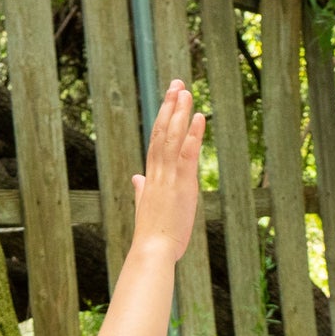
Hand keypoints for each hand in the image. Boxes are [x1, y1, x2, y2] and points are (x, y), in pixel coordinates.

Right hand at [130, 80, 205, 262]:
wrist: (152, 251)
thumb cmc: (151, 236)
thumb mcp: (145, 207)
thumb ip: (141, 190)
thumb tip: (137, 178)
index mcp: (151, 178)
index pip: (156, 142)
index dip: (162, 119)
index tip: (168, 101)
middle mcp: (158, 173)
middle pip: (162, 132)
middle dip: (169, 107)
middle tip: (176, 84)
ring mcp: (169, 177)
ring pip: (173, 138)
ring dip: (180, 112)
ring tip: (185, 91)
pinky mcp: (182, 185)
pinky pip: (187, 154)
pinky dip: (193, 134)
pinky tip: (198, 117)